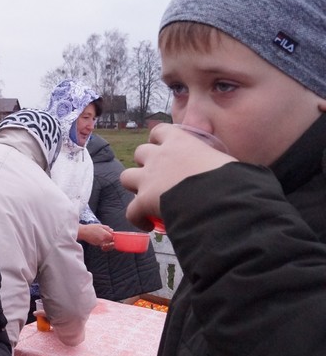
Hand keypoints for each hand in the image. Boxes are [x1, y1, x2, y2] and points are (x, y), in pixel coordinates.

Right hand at [78, 223, 113, 246]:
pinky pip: (102, 245)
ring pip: (107, 245)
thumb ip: (107, 228)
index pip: (113, 237)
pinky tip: (102, 241)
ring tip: (106, 240)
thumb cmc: (90, 228)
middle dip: (111, 241)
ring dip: (108, 243)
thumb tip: (112, 230)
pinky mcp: (96, 245)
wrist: (83, 232)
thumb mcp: (100, 225)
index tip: (113, 235)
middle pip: (110, 243)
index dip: (113, 237)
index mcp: (105, 235)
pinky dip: (103, 244)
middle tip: (111, 239)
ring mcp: (100, 243)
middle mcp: (103, 240)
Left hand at [120, 123, 235, 230]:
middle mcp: (159, 156)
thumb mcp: (224, 160)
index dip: (159, 140)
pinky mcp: (143, 201)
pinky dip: (137, 217)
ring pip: (126, 177)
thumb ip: (215, 160)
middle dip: (145, 163)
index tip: (163, 148)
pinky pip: (131, 210)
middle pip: (140, 152)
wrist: (218, 198)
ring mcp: (148, 178)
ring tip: (147, 196)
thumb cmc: (230, 177)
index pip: (160, 131)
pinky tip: (148, 224)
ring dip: (135, 186)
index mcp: (180, 141)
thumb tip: (225, 166)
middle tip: (158, 176)